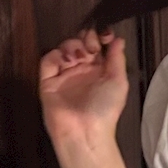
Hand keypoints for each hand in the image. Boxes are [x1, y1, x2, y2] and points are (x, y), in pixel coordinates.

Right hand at [39, 27, 128, 146]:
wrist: (85, 132)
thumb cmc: (105, 111)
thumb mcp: (118, 81)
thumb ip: (117, 58)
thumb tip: (118, 39)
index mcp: (100, 71)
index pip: (97, 46)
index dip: (100, 37)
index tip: (105, 35)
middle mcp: (82, 71)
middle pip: (80, 43)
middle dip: (85, 39)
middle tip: (90, 46)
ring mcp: (65, 75)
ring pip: (64, 48)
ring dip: (71, 45)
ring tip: (79, 56)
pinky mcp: (48, 82)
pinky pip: (48, 60)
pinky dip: (56, 56)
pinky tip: (66, 61)